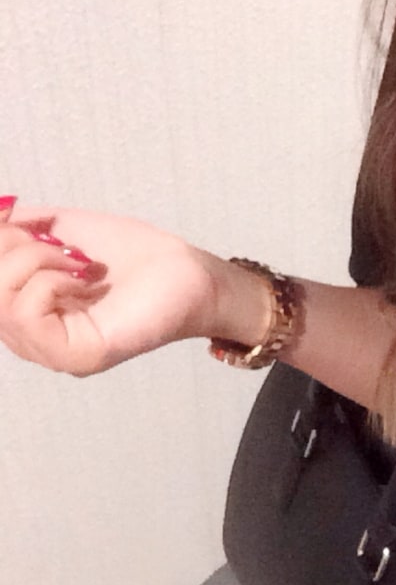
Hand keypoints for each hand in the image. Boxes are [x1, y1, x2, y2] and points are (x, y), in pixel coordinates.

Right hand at [0, 201, 224, 375]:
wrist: (188, 272)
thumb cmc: (136, 256)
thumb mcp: (63, 228)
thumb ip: (21, 227)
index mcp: (32, 317)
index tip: (22, 226)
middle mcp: (38, 342)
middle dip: (11, 250)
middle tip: (59, 245)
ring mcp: (58, 354)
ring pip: (2, 305)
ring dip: (32, 262)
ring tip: (75, 262)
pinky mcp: (80, 357)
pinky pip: (27, 317)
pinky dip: (46, 282)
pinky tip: (79, 279)